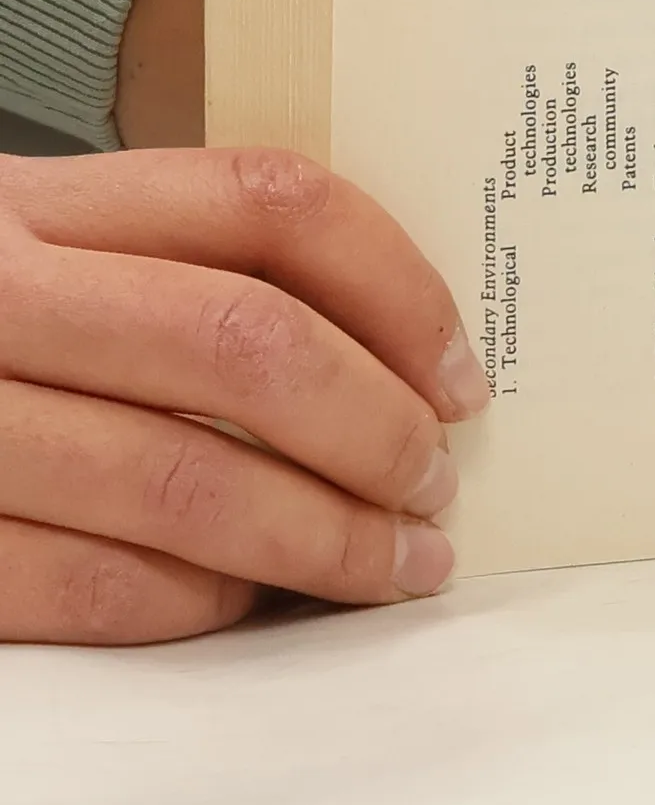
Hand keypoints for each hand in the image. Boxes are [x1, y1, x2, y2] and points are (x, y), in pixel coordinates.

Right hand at [0, 149, 490, 643]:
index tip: (461, 371)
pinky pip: (84, 584)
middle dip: (374, 430)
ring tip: (391, 562)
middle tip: (435, 485)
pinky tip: (249, 600)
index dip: (396, 288)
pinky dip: (190, 602)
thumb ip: (182, 266)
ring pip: (180, 479)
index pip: (271, 203)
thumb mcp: (50, 247)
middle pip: (243, 346)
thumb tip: (396, 355)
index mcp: (44, 201)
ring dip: (317, 538)